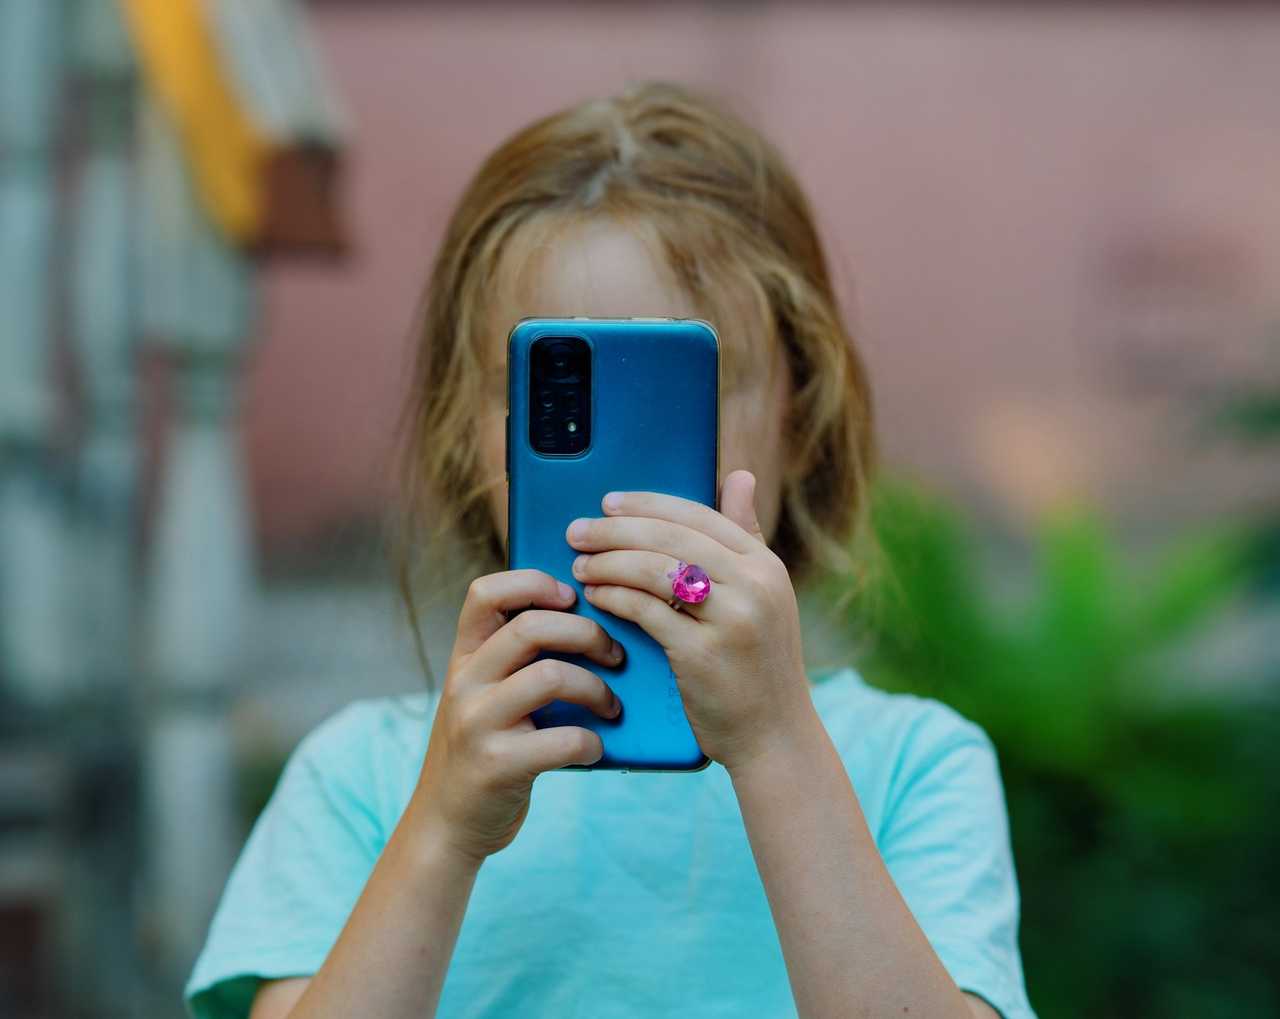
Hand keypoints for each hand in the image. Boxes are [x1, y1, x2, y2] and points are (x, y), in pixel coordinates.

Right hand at [408, 569, 624, 864]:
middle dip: (587, 634)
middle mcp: (464, 683)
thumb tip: (594, 622)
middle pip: (531, 627)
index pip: (485, 593)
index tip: (572, 597)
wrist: (445, 826)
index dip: (533, 582)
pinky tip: (594, 748)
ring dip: (597, 689)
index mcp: (464, 657)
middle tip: (615, 656)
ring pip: (550, 676)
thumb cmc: (485, 749)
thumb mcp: (484, 695)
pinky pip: (561, 740)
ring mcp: (476, 723)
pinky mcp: (496, 766)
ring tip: (612, 706)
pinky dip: (590, 742)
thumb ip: (516, 661)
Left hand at [566, 469, 814, 773]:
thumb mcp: (766, 596)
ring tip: (580, 562)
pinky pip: (646, 611)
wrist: (775, 737)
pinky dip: (614, 597)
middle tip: (578, 530)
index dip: (648, 504)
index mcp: (766, 565)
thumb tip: (739, 475)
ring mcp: (731, 619)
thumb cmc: (759, 664)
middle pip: (671, 537)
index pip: (698, 515)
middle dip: (616, 529)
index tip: (609, 503)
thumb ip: (746, 537)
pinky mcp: (702, 654)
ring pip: (654, 569)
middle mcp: (755, 585)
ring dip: (608, 562)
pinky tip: (595, 594)